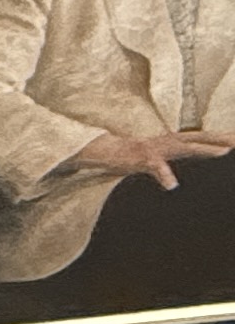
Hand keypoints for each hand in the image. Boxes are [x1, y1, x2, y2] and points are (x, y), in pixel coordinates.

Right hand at [75, 127, 234, 189]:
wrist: (102, 151)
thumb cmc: (131, 155)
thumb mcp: (157, 156)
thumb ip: (173, 158)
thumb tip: (183, 170)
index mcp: (174, 141)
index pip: (203, 138)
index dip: (222, 138)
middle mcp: (169, 141)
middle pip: (202, 138)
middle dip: (223, 139)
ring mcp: (157, 148)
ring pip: (187, 147)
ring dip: (206, 149)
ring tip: (224, 152)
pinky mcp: (143, 158)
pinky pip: (156, 167)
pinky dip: (165, 175)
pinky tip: (172, 185)